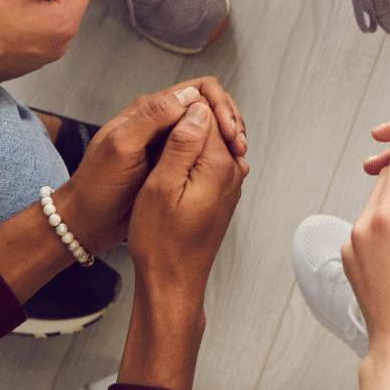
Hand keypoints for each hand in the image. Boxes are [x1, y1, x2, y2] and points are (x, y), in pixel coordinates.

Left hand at [50, 78, 246, 255]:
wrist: (87, 220)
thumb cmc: (98, 186)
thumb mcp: (121, 147)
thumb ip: (151, 118)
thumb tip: (190, 95)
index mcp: (149, 110)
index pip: (198, 90)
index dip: (219, 106)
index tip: (230, 132)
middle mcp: (162, 121)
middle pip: (208, 106)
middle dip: (229, 120)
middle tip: (239, 147)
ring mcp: (169, 142)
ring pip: (209, 127)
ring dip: (227, 138)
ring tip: (237, 158)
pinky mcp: (173, 162)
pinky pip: (203, 149)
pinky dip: (219, 154)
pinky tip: (227, 168)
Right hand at [127, 94, 247, 296]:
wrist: (172, 281)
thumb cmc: (162, 242)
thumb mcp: (161, 186)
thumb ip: (182, 144)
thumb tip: (197, 109)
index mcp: (220, 165)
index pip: (208, 112)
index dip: (180, 109)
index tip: (160, 119)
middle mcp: (232, 172)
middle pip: (213, 124)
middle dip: (186, 122)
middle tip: (157, 135)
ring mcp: (229, 183)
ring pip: (209, 142)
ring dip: (186, 141)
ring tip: (159, 151)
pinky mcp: (220, 194)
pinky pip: (207, 162)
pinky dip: (189, 159)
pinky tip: (168, 169)